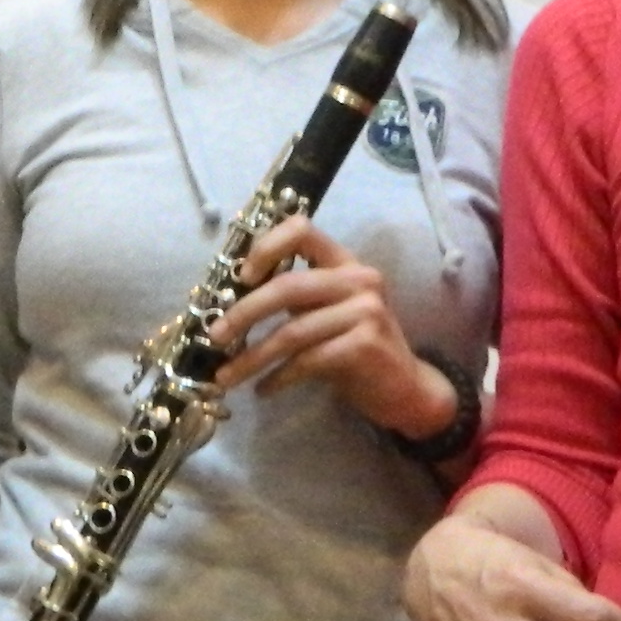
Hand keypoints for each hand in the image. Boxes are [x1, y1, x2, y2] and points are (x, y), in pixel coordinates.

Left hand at [211, 220, 453, 442]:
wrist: (405, 388)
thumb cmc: (355, 348)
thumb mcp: (328, 311)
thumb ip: (295, 297)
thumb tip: (231, 301)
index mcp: (345, 263)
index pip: (302, 230)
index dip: (266, 247)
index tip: (241, 277)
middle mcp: (359, 279)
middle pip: (288, 286)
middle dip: (243, 313)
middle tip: (215, 336)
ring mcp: (366, 311)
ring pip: (292, 332)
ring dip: (252, 357)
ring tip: (226, 376)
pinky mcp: (365, 345)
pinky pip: (307, 361)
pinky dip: (278, 378)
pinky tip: (264, 390)